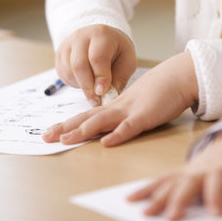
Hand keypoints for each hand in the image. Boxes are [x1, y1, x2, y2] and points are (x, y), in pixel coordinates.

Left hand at [43, 52, 197, 145]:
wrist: (177, 77)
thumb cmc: (157, 93)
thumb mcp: (134, 106)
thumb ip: (121, 117)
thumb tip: (107, 131)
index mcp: (113, 108)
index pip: (85, 117)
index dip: (66, 125)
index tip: (49, 132)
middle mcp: (116, 109)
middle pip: (86, 119)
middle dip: (64, 128)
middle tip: (45, 137)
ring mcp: (129, 112)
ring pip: (101, 122)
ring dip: (82, 131)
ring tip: (65, 140)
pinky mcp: (145, 116)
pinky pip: (129, 128)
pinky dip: (117, 135)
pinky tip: (106, 143)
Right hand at [55, 24, 136, 105]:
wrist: (102, 38)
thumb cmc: (116, 51)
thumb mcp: (126, 62)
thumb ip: (119, 79)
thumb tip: (108, 97)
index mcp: (102, 34)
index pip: (97, 57)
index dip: (100, 77)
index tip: (102, 92)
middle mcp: (82, 36)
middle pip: (78, 64)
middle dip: (87, 86)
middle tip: (95, 100)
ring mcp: (68, 44)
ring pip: (68, 70)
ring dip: (80, 85)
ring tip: (92, 89)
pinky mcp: (60, 53)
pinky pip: (62, 72)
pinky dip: (73, 82)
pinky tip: (84, 81)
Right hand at [127, 127, 221, 220]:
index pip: (221, 181)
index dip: (217, 196)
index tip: (215, 213)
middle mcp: (204, 168)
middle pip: (189, 184)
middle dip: (179, 200)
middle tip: (171, 218)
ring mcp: (190, 170)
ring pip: (169, 182)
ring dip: (155, 196)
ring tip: (141, 211)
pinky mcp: (183, 172)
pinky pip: (162, 180)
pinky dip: (147, 189)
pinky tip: (132, 199)